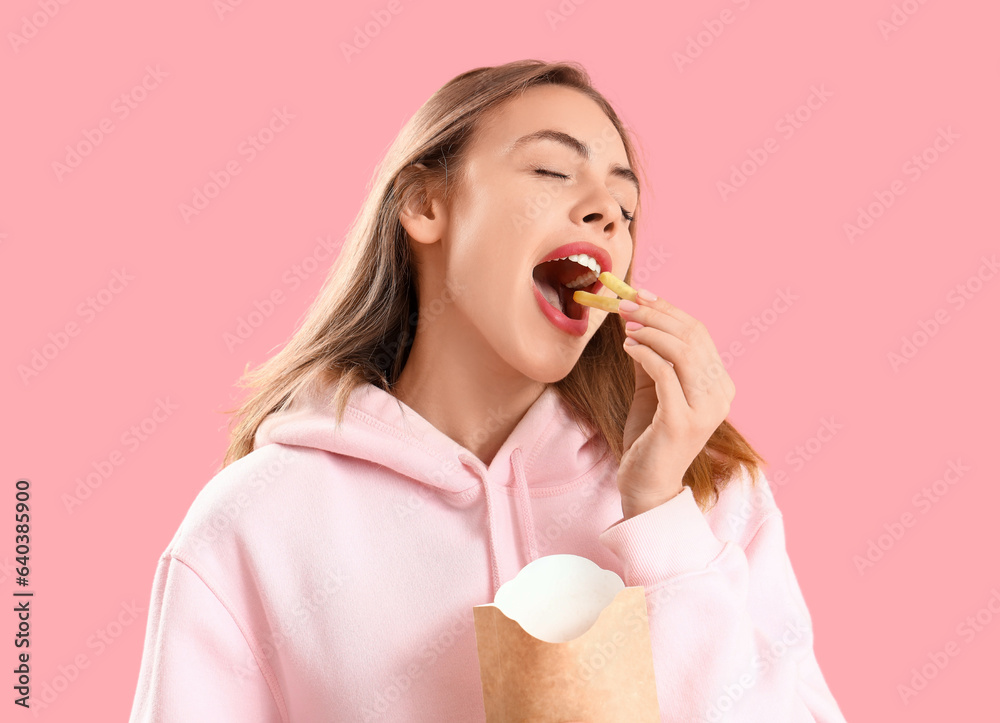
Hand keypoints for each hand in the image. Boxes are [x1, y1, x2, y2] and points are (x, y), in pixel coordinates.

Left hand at [615, 291, 735, 519]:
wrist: (647, 484)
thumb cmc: (649, 436)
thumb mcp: (652, 389)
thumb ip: (651, 357)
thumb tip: (636, 318)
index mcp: (719, 385)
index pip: (699, 333)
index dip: (668, 310)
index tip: (639, 294)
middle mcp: (720, 395)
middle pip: (692, 337)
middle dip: (656, 314)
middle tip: (624, 304)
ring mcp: (705, 409)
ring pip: (682, 351)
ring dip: (650, 330)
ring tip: (626, 325)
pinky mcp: (683, 421)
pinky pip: (665, 374)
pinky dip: (645, 354)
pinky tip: (628, 347)